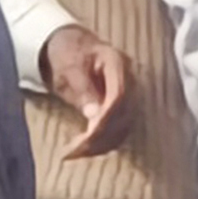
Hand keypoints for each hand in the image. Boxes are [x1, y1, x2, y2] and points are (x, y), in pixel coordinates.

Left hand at [38, 26, 134, 161]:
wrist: (70, 45)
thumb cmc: (68, 53)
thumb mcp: (69, 67)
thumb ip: (83, 88)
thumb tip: (94, 115)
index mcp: (117, 63)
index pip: (120, 94)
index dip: (106, 117)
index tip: (87, 135)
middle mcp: (129, 79)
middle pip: (123, 114)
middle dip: (100, 136)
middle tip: (73, 150)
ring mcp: (128, 93)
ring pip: (123, 126)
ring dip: (100, 144)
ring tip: (74, 153)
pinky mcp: (121, 106)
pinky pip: (118, 129)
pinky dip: (102, 142)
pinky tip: (84, 149)